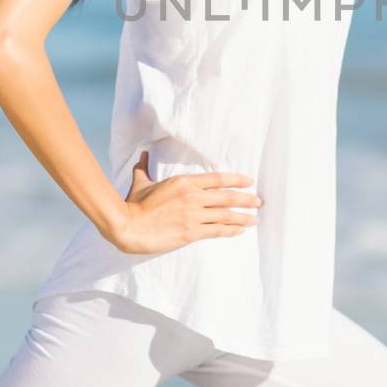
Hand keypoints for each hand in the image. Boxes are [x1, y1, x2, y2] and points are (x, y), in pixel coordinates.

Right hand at [107, 149, 262, 254]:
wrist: (128, 227)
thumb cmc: (133, 205)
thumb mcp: (141, 182)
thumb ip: (145, 167)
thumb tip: (143, 153)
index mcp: (184, 182)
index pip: (217, 178)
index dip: (236, 179)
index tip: (249, 181)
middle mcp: (192, 197)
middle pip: (227, 197)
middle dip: (246, 199)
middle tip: (259, 201)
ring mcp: (192, 215)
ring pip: (225, 215)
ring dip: (243, 217)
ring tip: (255, 219)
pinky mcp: (190, 233)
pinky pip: (216, 231)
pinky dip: (230, 230)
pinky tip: (240, 231)